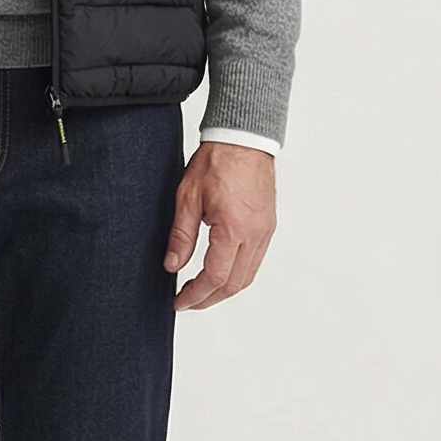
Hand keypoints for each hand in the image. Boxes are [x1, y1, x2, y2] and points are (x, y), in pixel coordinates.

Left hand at [164, 143, 275, 311]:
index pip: (215, 277)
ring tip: (202, 291)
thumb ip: (181, 236)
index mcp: (234, 229)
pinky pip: (255, 260)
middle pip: (235, 284)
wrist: (243, 138)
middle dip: (209, 298)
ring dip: (225, 289)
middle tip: (188, 302)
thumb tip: (172, 265)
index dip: (196, 295)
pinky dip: (238, 274)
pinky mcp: (268, 226)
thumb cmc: (218, 161)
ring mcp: (265, 231)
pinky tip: (221, 272)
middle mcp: (255, 235)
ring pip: (248, 276)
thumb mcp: (188, 198)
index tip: (180, 301)